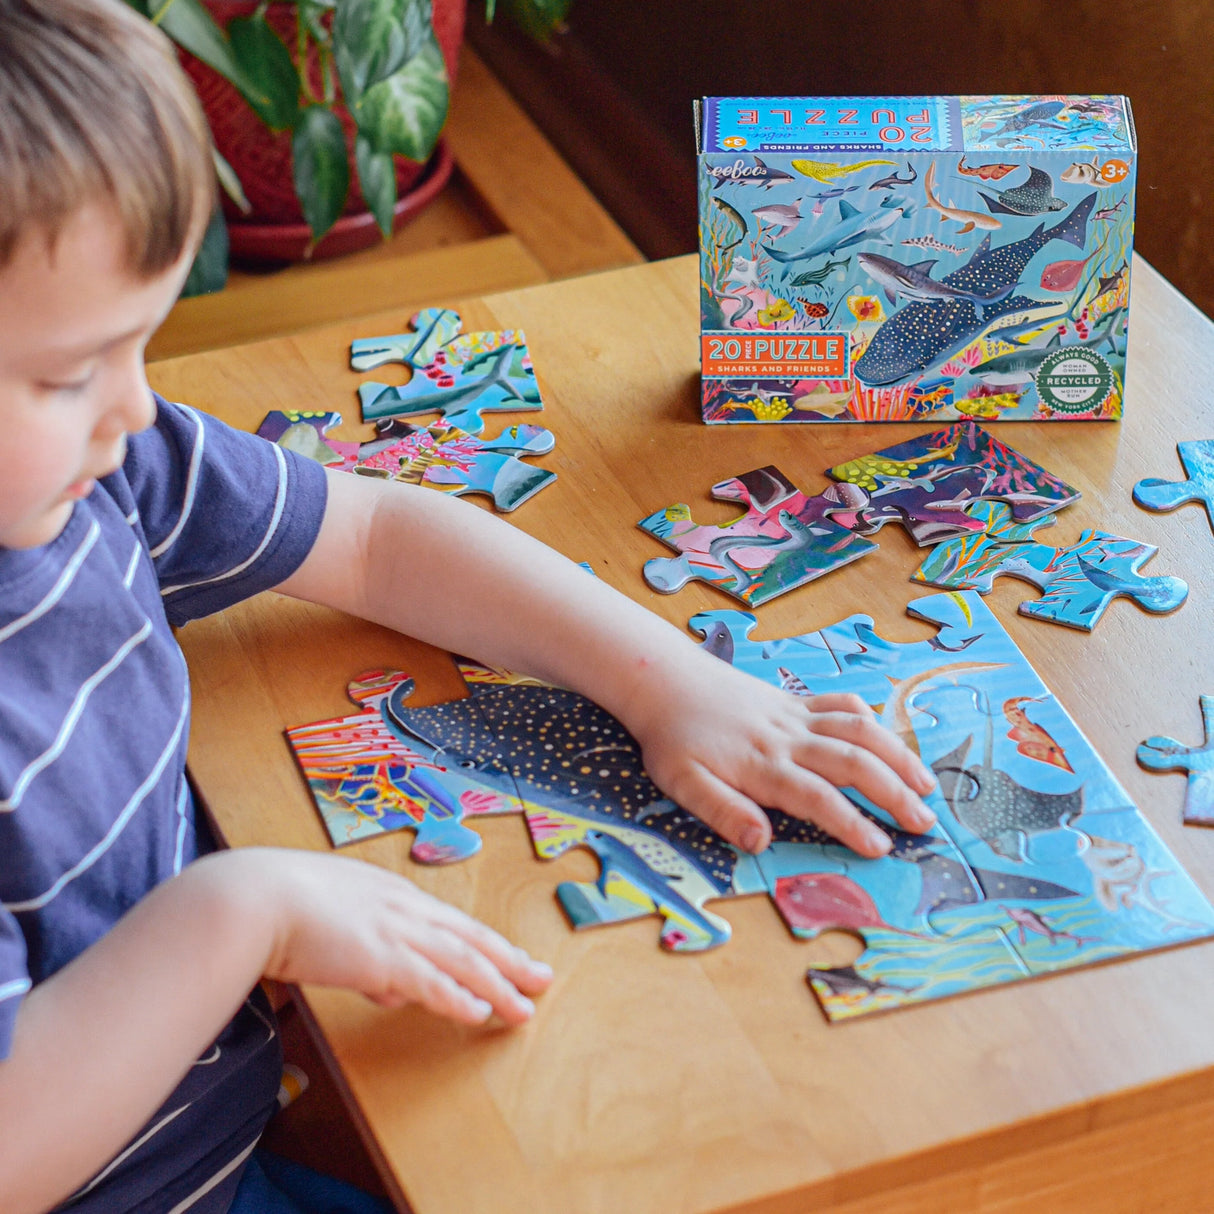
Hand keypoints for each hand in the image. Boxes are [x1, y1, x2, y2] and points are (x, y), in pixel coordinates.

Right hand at [226, 849, 551, 1025]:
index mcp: (388, 892)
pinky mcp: (382, 957)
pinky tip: (482, 1013)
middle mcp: (402, 907)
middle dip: (509, 959)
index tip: (507, 955)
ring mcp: (395, 930)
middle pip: (470, 937)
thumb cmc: (275, 904)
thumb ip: (363, 951)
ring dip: (499, 985)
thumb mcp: (329, 919)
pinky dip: (460, 999)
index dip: (482, 941)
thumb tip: (387, 988)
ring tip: (526, 1007)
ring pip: (463, 961)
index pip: (448, 921)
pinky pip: (434, 983)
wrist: (250, 898)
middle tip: (541, 977)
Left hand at [627, 653, 937, 857]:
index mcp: (762, 765)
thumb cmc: (672, 738)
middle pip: (853, 762)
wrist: (665, 680)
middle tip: (924, 824)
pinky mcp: (796, 700)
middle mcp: (788, 738)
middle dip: (894, 793)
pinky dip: (873, 722)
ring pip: (860, 730)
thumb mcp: (681, 782)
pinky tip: (890, 743)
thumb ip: (721, 810)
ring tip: (927, 787)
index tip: (880, 847)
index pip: (818, 798)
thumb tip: (761, 841)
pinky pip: (843, 704)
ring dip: (898, 757)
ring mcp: (796, 715)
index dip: (852, 823)